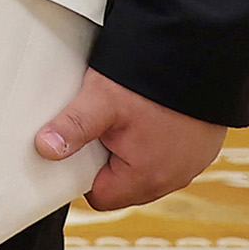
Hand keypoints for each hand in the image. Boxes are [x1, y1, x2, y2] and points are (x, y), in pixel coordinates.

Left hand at [38, 67, 226, 210]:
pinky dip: (157, 137)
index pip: (100, 196)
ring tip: (127, 113)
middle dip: (109, 159)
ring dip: (133, 148)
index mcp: (146, 178)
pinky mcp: (203, 146)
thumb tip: (45, 149)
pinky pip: (170, 152)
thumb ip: (73, 127)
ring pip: (147, 167)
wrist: (202, 53)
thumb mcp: (102, 100)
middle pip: (124, 184)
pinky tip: (150, 111)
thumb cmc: (154, 79)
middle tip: (103, 124)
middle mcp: (174, 178)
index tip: (79, 144)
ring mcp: (192, 163)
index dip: (83, 173)